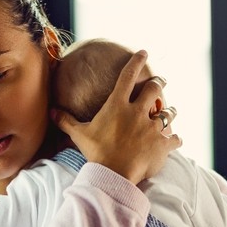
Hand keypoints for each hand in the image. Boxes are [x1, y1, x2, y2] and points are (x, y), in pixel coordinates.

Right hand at [53, 50, 181, 183]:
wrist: (114, 175)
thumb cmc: (96, 153)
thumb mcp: (79, 135)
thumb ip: (66, 121)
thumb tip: (51, 111)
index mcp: (118, 106)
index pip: (128, 76)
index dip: (137, 61)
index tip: (144, 52)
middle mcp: (138, 112)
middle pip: (154, 89)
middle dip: (159, 82)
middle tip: (161, 81)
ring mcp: (152, 128)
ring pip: (168, 113)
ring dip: (170, 111)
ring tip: (171, 111)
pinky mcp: (162, 144)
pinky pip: (174, 139)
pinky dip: (175, 139)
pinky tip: (176, 140)